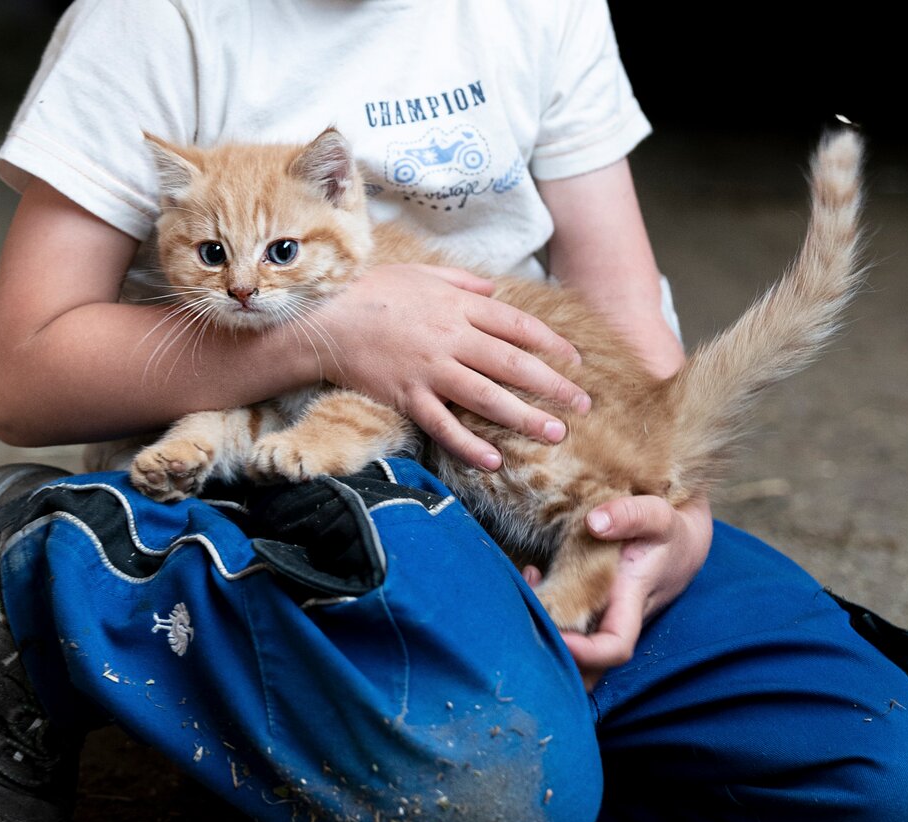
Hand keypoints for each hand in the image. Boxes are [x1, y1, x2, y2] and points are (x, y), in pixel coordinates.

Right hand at [316, 264, 590, 469]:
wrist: (325, 319)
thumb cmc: (370, 291)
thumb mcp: (420, 273)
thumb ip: (461, 283)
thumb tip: (494, 291)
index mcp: (458, 307)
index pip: (517, 326)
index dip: (551, 344)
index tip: (575, 362)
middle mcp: (451, 339)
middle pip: (513, 364)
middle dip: (553, 385)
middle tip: (582, 404)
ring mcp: (430, 371)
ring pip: (487, 397)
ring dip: (525, 417)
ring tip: (555, 433)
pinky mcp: (407, 397)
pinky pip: (443, 425)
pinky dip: (468, 445)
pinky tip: (492, 461)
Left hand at [537, 494, 713, 689]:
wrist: (680, 543)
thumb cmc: (668, 531)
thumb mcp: (659, 515)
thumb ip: (631, 515)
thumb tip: (594, 523)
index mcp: (631, 604)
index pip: (614, 648)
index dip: (586, 653)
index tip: (558, 634)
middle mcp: (612, 620)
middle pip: (586, 668)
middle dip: (552, 658)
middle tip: (524, 612)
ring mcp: (599, 619)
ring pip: (571, 654)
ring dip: (540, 633)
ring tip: (527, 586)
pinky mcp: (588, 610)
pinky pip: (563, 629)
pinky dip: (540, 611)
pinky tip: (532, 575)